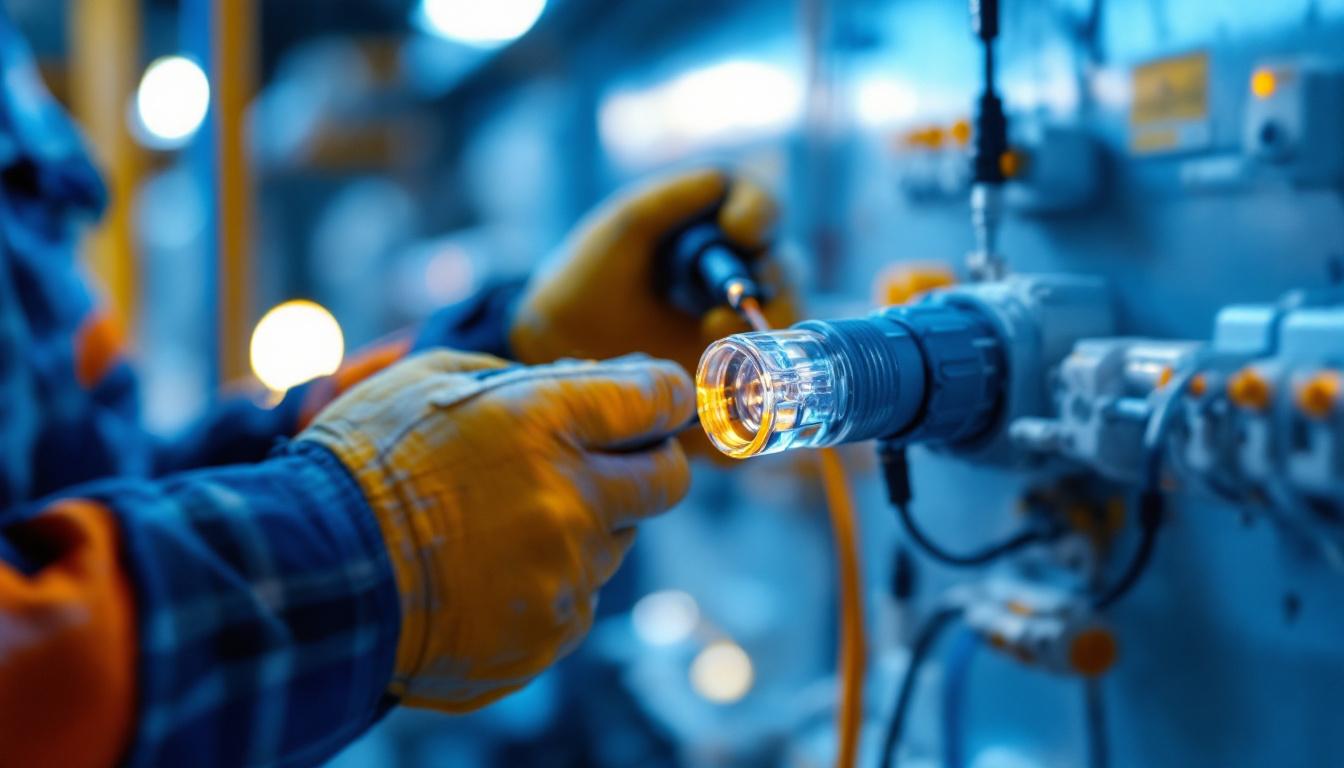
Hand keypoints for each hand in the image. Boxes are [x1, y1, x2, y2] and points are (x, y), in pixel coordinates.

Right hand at [299, 350, 693, 711]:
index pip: (658, 398)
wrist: (312, 574)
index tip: (658, 402)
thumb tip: (588, 381)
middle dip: (647, 466)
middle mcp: (571, 499)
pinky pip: (578, 598)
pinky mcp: (551, 631)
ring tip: (504, 526)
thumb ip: (524, 378)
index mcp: (545, 422)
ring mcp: (564, 572)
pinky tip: (490, 573)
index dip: (665, 397)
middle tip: (603, 465)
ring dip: (583, 528)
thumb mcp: (432, 380)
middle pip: (667, 480)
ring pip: (618, 543)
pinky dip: (548, 584)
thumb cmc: (365, 465)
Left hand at [509, 168, 796, 373]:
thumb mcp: (622, 230)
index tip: (738, 229)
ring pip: (785, 318)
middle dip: (770, 275)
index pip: (760, 208)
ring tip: (714, 331)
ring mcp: (745, 319)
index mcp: (716, 224)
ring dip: (765, 324)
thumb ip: (667, 199)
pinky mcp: (740, 366)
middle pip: (784, 265)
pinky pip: (768, 365)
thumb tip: (718, 182)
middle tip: (740, 291)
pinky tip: (715, 361)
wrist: (565, 346)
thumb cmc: (590, 276)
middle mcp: (741, 269)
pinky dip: (753, 364)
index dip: (759, 213)